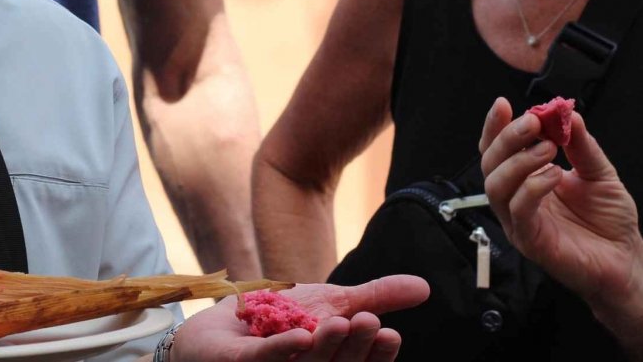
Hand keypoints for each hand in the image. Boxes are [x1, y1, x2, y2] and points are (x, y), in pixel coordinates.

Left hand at [171, 276, 428, 361]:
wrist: (218, 325)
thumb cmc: (279, 320)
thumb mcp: (332, 303)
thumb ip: (375, 297)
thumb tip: (424, 287)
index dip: (376, 356)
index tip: (391, 334)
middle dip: (355, 348)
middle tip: (369, 322)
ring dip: (325, 347)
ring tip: (342, 321)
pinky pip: (263, 360)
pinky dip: (283, 349)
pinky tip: (302, 335)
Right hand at [478, 97, 642, 307]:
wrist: (626, 259)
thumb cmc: (609, 219)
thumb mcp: (598, 172)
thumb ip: (581, 145)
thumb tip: (567, 113)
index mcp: (525, 180)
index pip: (498, 151)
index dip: (495, 127)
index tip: (503, 104)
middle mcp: (516, 199)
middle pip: (490, 163)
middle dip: (507, 138)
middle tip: (533, 122)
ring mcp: (519, 221)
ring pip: (495, 186)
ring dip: (518, 160)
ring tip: (549, 148)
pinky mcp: (529, 241)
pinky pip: (518, 210)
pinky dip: (532, 186)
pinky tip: (554, 175)